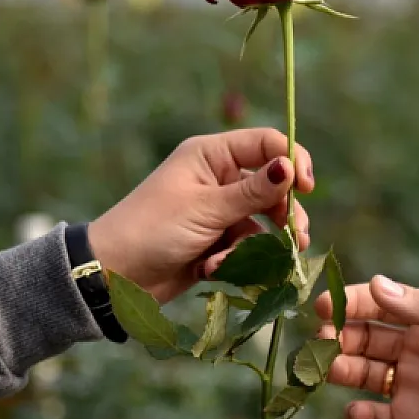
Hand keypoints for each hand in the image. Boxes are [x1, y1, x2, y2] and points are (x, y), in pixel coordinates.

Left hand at [89, 128, 313, 304]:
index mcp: (211, 155)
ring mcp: (216, 210)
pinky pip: (244, 246)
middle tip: (297, 235)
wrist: (113, 274)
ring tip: (272, 260)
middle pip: (271, 186)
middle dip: (285, 211)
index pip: (266, 144)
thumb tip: (289, 166)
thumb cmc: (153, 229)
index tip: (305, 188)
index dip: (291, 160)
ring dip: (263, 242)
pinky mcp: (215, 240)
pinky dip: (236, 259)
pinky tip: (213, 270)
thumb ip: (252, 192)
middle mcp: (217, 178)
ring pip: (262, 221)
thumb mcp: (206, 208)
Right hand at [315, 276, 418, 418]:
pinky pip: (373, 418)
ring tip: (330, 369)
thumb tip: (378, 284)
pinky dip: (358, 415)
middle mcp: (415, 353)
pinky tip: (355, 412)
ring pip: (361, 373)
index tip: (325, 305)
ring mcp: (410, 388)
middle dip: (339, 335)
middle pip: (364, 338)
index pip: (382, 305)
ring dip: (340, 368)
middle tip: (321, 338)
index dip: (353, 303)